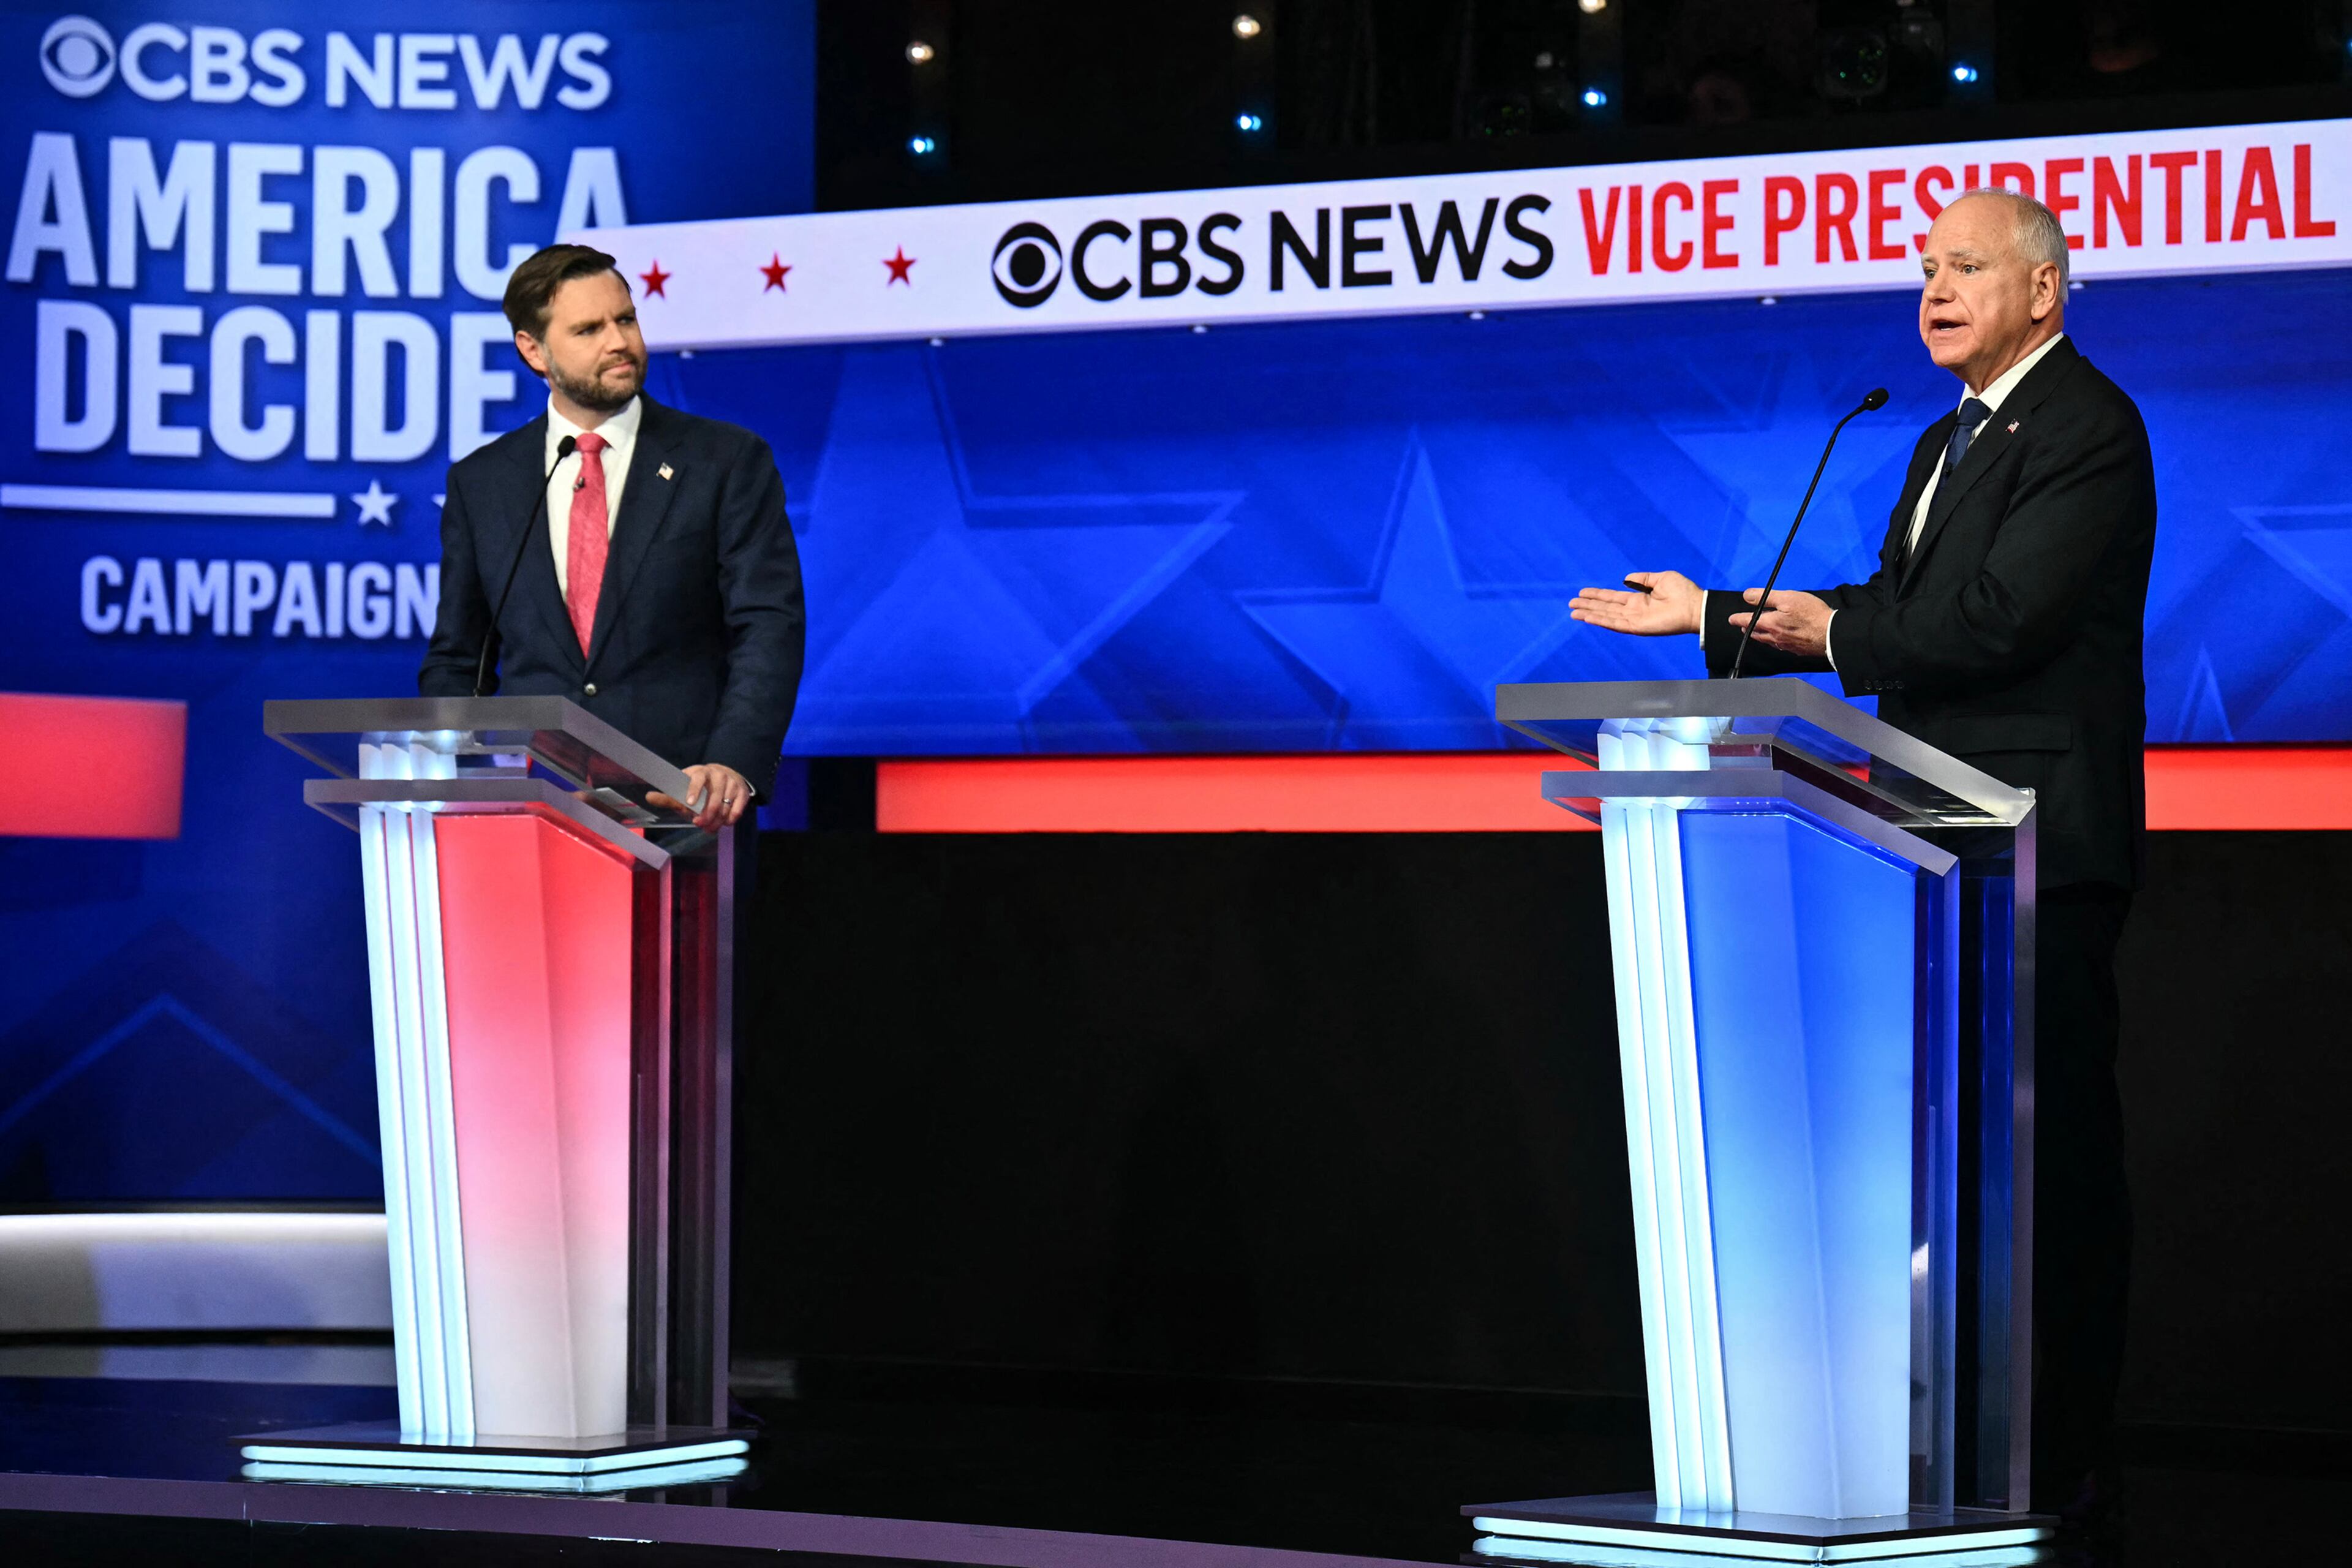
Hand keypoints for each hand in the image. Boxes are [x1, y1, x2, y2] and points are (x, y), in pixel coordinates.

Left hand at [650, 763, 753, 830]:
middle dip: (707, 814)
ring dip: (717, 820)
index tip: (689, 804)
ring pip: (726, 806)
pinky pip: (737, 809)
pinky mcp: (743, 792)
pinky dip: (730, 819)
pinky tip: (724, 823)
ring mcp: (732, 783)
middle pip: (715, 797)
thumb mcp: (684, 788)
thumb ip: (668, 796)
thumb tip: (648, 797)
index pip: (698, 778)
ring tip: (710, 828)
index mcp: (701, 772)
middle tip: (700, 825)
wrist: (726, 777)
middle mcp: (719, 775)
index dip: (694, 790)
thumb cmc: (700, 786)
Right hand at [1570, 570, 1703, 636]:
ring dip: (1590, 614)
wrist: (1695, 606)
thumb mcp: (1661, 578)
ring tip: (1573, 612)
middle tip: (1571, 603)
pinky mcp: (1637, 627)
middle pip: (1605, 608)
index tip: (1582, 593)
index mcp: (1639, 600)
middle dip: (1588, 606)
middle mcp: (1634, 611)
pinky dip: (1601, 621)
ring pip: (1606, 617)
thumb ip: (1643, 579)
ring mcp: (1634, 620)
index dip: (1597, 595)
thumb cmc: (1683, 592)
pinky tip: (1589, 618)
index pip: (1613, 598)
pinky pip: (1615, 624)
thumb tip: (1626, 579)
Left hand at [1733, 588, 1832, 657]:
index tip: (1732, 619)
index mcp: (1771, 624)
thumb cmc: (1812, 615)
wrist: (1832, 634)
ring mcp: (1787, 645)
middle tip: (1743, 626)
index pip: (1748, 622)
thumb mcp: (1787, 598)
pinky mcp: (1798, 649)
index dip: (1738, 619)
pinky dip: (1775, 641)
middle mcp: (1776, 637)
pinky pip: (1780, 646)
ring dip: (1760, 636)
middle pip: (1757, 634)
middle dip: (1748, 629)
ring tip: (1757, 633)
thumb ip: (1766, 596)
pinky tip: (1779, 639)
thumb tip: (1747, 596)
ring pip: (1768, 641)